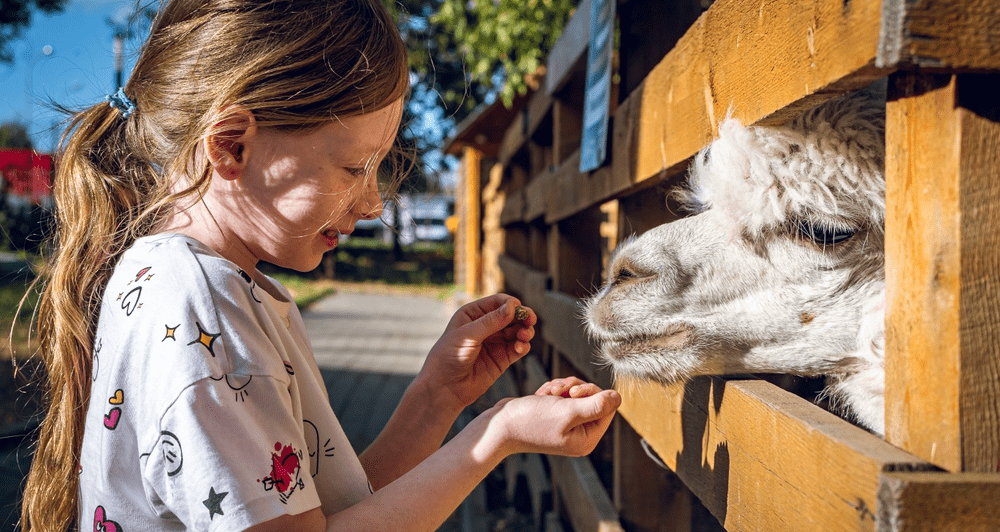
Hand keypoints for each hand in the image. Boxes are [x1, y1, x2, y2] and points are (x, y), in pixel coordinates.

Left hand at [418, 294, 536, 409]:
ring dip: (524, 331)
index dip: (510, 304)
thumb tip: (512, 307)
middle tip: (530, 320)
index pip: (497, 302)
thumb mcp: (467, 336)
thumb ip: (490, 322)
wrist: (444, 389)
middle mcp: (485, 327)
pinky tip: (520, 348)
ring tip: (524, 336)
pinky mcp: (501, 359)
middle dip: (522, 317)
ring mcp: (494, 343)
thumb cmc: (448, 358)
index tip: (518, 309)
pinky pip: (517, 348)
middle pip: (511, 316)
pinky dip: (523, 346)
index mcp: (472, 314)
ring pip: (517, 331)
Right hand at [492, 380, 620, 456]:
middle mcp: (579, 434)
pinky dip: (553, 390)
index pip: (607, 408)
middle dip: (576, 388)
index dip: (593, 393)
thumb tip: (619, 397)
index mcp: (587, 440)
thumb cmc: (531, 421)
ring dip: (563, 387)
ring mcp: (567, 425)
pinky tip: (541, 396)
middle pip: (594, 398)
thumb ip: (596, 405)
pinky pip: (564, 394)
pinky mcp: (555, 416)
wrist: (499, 425)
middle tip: (560, 391)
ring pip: (578, 393)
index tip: (573, 393)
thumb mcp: (567, 411)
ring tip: (548, 393)